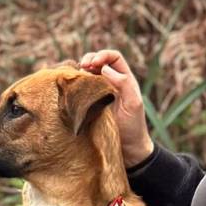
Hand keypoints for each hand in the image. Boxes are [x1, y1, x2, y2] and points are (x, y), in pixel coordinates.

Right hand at [77, 48, 154, 167]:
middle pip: (98, 62)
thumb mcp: (133, 104)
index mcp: (124, 80)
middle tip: (82, 66)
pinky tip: (72, 87)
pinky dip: (75, 85)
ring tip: (77, 76)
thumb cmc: (133, 127)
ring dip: (81, 71)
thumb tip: (105, 69)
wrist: (128, 150)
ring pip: (88, 74)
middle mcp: (111, 83)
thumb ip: (124, 84)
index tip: (94, 63)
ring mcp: (99, 94)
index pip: (114, 58)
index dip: (103, 55)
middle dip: (89, 59)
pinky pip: (81, 89)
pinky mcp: (89, 105)